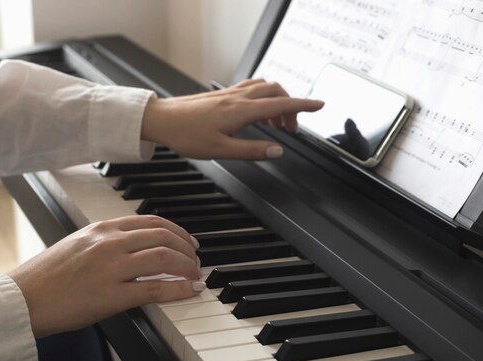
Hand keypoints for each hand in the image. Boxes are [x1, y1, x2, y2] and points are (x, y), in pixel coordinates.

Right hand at [10, 215, 203, 337]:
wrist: (23, 300)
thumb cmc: (45, 276)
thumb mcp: (77, 245)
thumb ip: (105, 242)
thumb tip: (133, 248)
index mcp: (101, 229)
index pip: (151, 221)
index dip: (177, 231)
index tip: (188, 242)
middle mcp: (109, 242)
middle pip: (164, 236)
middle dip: (187, 248)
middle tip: (196, 261)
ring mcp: (111, 268)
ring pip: (164, 257)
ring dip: (187, 267)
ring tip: (194, 276)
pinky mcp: (111, 295)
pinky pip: (155, 289)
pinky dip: (179, 289)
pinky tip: (190, 291)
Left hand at [141, 79, 323, 159]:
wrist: (162, 120)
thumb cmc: (186, 134)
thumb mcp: (220, 150)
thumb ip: (251, 150)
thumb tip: (277, 150)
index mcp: (241, 111)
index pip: (280, 104)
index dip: (303, 105)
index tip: (320, 105)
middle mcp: (238, 98)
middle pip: (276, 91)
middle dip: (291, 105)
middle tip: (292, 127)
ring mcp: (229, 94)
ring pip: (264, 87)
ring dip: (277, 100)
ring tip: (276, 122)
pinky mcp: (222, 95)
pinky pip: (251, 88)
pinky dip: (263, 96)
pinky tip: (257, 110)